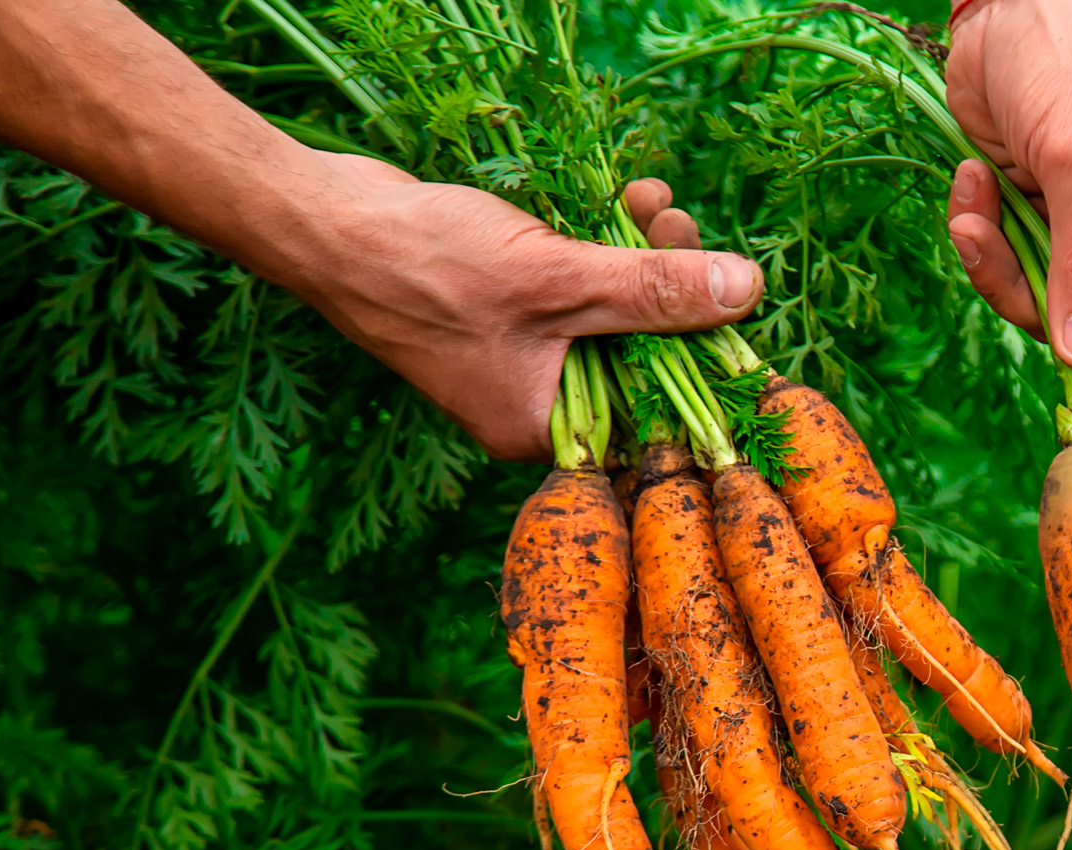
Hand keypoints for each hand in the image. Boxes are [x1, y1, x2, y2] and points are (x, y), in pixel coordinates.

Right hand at [294, 154, 755, 461]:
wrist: (323, 221)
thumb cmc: (427, 266)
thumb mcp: (560, 280)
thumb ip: (656, 292)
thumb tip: (747, 293)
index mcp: (543, 428)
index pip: (654, 412)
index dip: (702, 354)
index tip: (732, 295)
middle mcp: (534, 403)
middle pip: (640, 355)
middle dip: (674, 287)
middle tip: (682, 225)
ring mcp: (519, 356)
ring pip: (614, 312)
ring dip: (644, 253)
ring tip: (653, 200)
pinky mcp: (509, 310)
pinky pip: (580, 286)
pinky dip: (606, 246)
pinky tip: (625, 199)